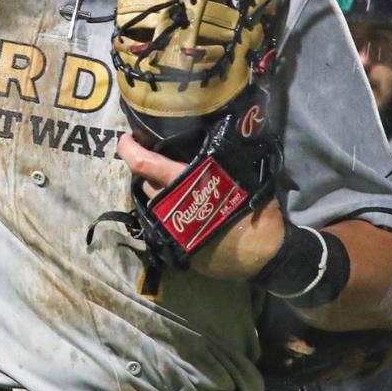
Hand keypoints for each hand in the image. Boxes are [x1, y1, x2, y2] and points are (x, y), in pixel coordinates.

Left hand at [116, 134, 284, 279]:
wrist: (264, 256)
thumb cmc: (256, 212)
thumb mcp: (242, 176)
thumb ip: (220, 159)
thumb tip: (214, 135)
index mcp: (187, 185)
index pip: (145, 165)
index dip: (130, 150)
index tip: (126, 139)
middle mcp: (172, 207)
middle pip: (145, 183)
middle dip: (145, 170)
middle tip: (154, 158)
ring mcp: (172, 229)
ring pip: (151, 204)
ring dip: (155, 192)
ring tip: (168, 181)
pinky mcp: (177, 247)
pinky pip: (161, 223)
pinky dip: (165, 211)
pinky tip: (178, 205)